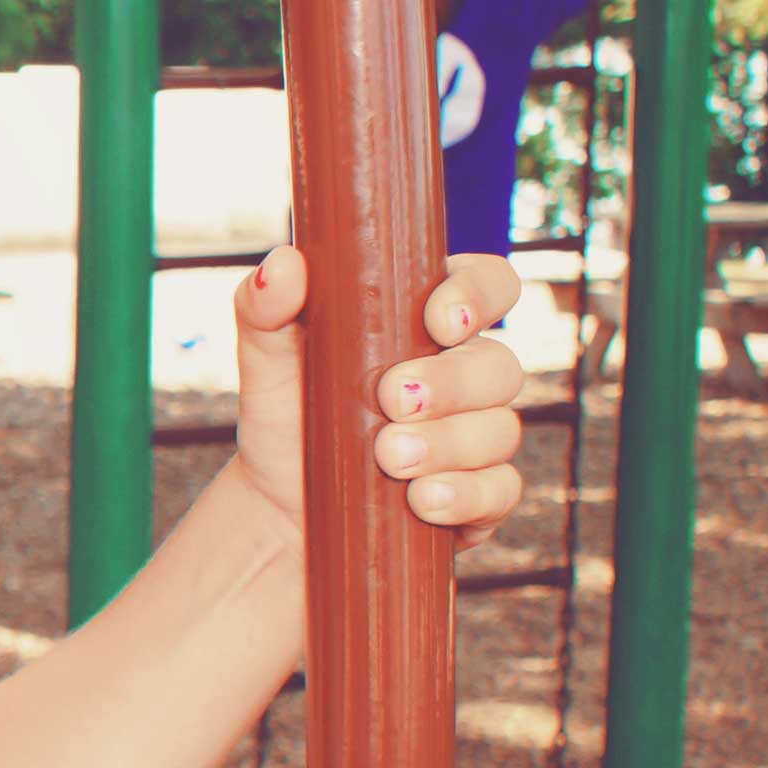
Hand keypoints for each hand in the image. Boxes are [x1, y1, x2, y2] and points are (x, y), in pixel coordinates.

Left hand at [227, 246, 529, 546]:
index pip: (491, 284)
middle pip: (500, 366)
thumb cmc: (288, 416)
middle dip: (451, 383)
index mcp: (429, 323)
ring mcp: (479, 437)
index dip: (480, 295)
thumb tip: (284, 263)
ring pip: (500, 431)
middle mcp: (467, 375)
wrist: (279, 504)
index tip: (439, 322)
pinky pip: (501, 491)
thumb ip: (266, 307)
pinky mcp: (480, 495)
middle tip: (391, 401)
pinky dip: (464, 496)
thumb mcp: (267, 359)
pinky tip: (421, 500)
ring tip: (390, 458)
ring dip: (448, 444)